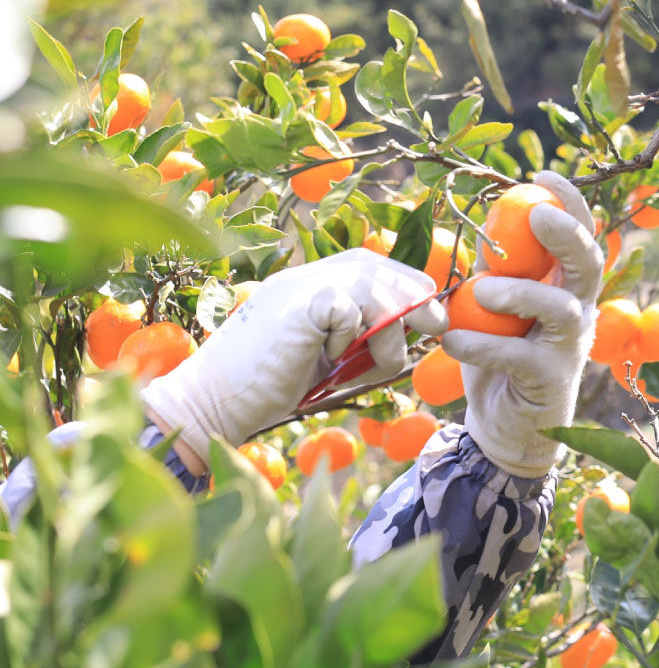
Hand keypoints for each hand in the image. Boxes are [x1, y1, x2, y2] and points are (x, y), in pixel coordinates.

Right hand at [142, 250, 447, 464]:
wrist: (212, 403)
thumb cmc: (265, 388)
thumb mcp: (324, 357)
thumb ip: (357, 339)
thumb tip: (407, 334)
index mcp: (311, 284)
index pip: (371, 264)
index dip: (406, 281)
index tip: (428, 310)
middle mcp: (305, 276)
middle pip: (376, 266)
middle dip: (415, 295)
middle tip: (435, 325)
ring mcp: (298, 287)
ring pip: (371, 285)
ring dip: (390, 327)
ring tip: (381, 360)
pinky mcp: (296, 305)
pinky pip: (347, 309)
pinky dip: (351, 336)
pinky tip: (332, 358)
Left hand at [444, 172, 602, 478]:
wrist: (504, 429)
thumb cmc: (499, 358)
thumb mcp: (494, 307)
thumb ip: (497, 271)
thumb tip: (486, 224)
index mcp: (566, 287)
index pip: (582, 235)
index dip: (569, 202)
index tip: (542, 175)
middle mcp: (579, 312)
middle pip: (590, 263)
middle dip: (568, 234)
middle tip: (536, 213)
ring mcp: (569, 348)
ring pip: (562, 310)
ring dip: (521, 293)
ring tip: (481, 290)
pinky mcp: (550, 382)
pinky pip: (519, 355)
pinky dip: (480, 344)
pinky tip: (450, 340)